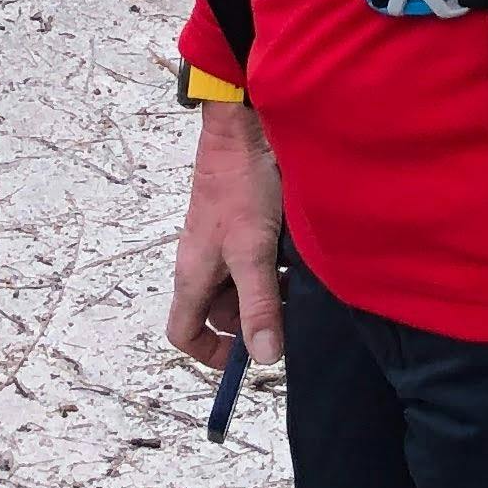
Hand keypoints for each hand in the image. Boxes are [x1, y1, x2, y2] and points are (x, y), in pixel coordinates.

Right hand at [164, 97, 284, 372]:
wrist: (245, 130)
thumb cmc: (240, 186)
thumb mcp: (252, 252)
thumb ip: (259, 305)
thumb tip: (266, 357)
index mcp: (194, 276)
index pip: (185, 332)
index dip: (211, 353)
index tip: (248, 356)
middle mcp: (204, 263)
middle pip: (221, 312)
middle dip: (253, 318)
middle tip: (289, 313)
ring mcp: (224, 243)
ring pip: (243, 284)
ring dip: (271, 290)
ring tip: (300, 282)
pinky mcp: (245, 224)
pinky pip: (257, 258)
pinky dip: (279, 264)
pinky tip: (302, 256)